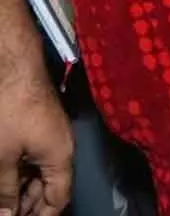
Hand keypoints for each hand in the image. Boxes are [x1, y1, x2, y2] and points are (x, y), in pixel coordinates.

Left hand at [0, 71, 72, 215]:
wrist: (15, 69)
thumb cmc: (10, 112)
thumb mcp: (2, 157)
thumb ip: (5, 190)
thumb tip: (7, 214)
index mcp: (60, 158)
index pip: (58, 199)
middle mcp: (61, 148)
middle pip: (50, 187)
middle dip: (30, 205)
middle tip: (9, 214)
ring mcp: (51, 135)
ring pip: (40, 172)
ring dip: (23, 189)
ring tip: (4, 201)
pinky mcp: (40, 125)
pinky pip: (34, 157)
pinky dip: (21, 172)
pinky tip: (6, 179)